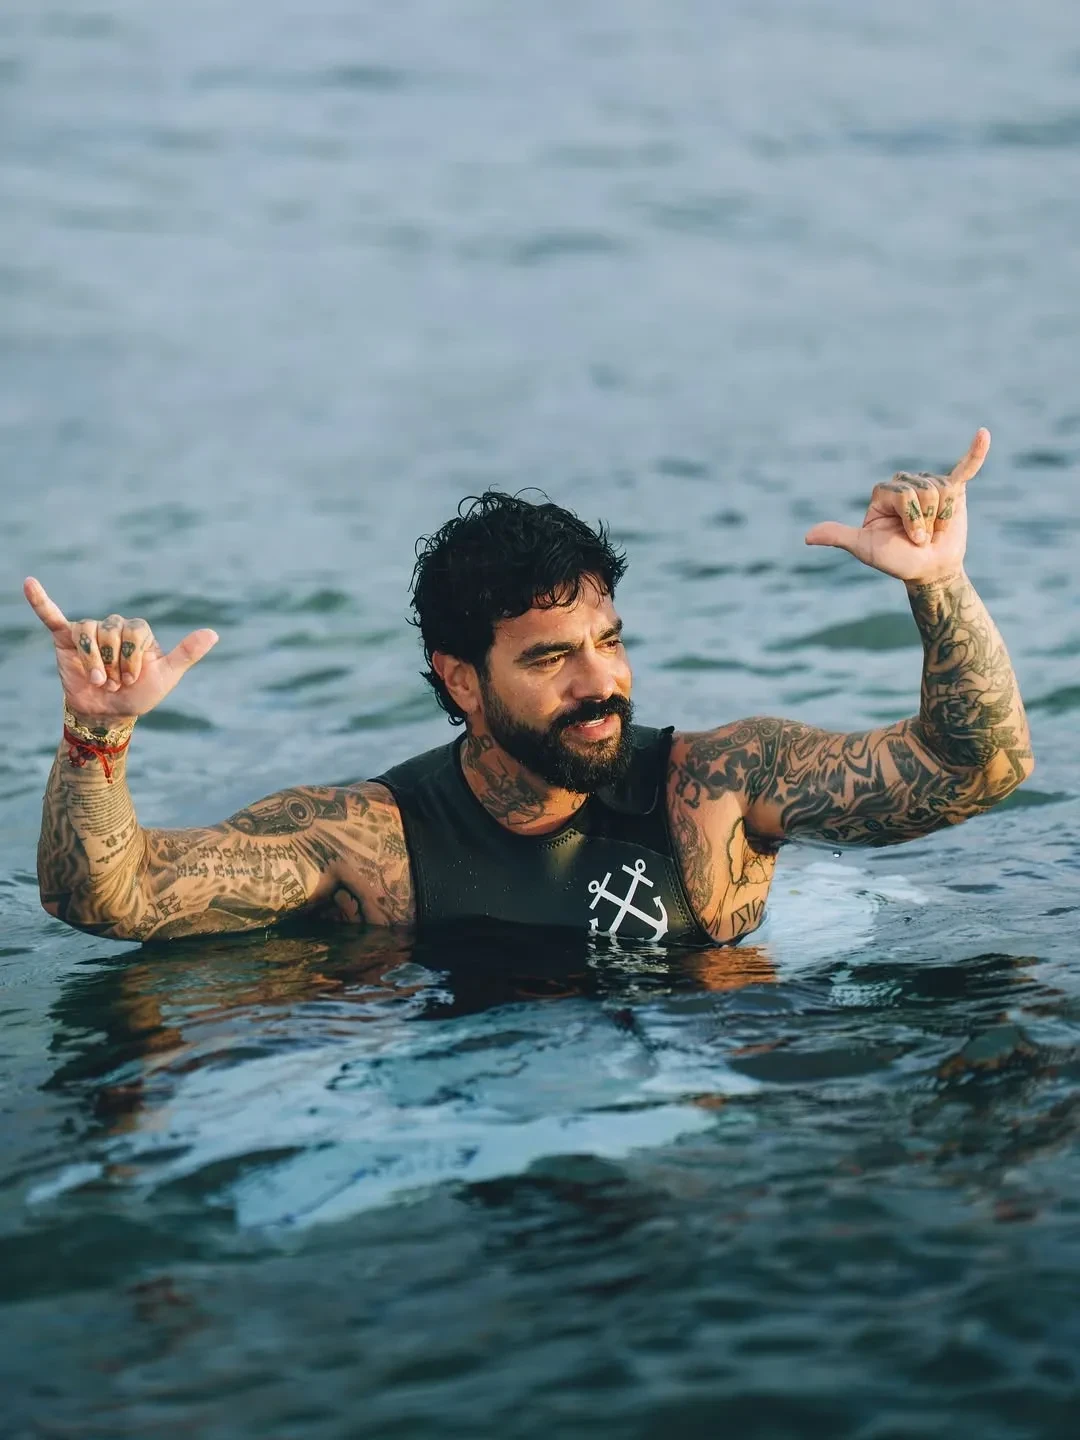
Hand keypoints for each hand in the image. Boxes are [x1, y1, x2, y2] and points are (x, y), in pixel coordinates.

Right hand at [24, 577, 218, 720]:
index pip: (136, 631)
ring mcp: (89, 631)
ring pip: (89, 632)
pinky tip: (30, 583)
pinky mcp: (65, 639)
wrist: (107, 715)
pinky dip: (40, 601)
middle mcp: (113, 626)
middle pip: (112, 631)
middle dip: (114, 663)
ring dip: (94, 660)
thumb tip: (214, 632)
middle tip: (114, 683)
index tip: (132, 680)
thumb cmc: (139, 695)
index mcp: (138, 631)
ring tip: (99, 680)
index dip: (133, 658)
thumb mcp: (167, 676)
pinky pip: (51, 616)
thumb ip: (187, 653)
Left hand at [804, 429, 989, 583]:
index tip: (911, 539)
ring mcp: (931, 485)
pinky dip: (977, 452)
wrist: (930, 570)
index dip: (912, 518)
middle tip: (923, 537)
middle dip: (927, 519)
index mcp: (884, 493)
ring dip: (943, 516)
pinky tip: (983, 435)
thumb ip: (840, 537)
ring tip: (936, 530)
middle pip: (923, 489)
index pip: (903, 492)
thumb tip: (808, 537)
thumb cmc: (896, 560)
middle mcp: (906, 483)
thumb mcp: (865, 548)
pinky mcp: (955, 489)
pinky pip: (966, 467)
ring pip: (943, 489)